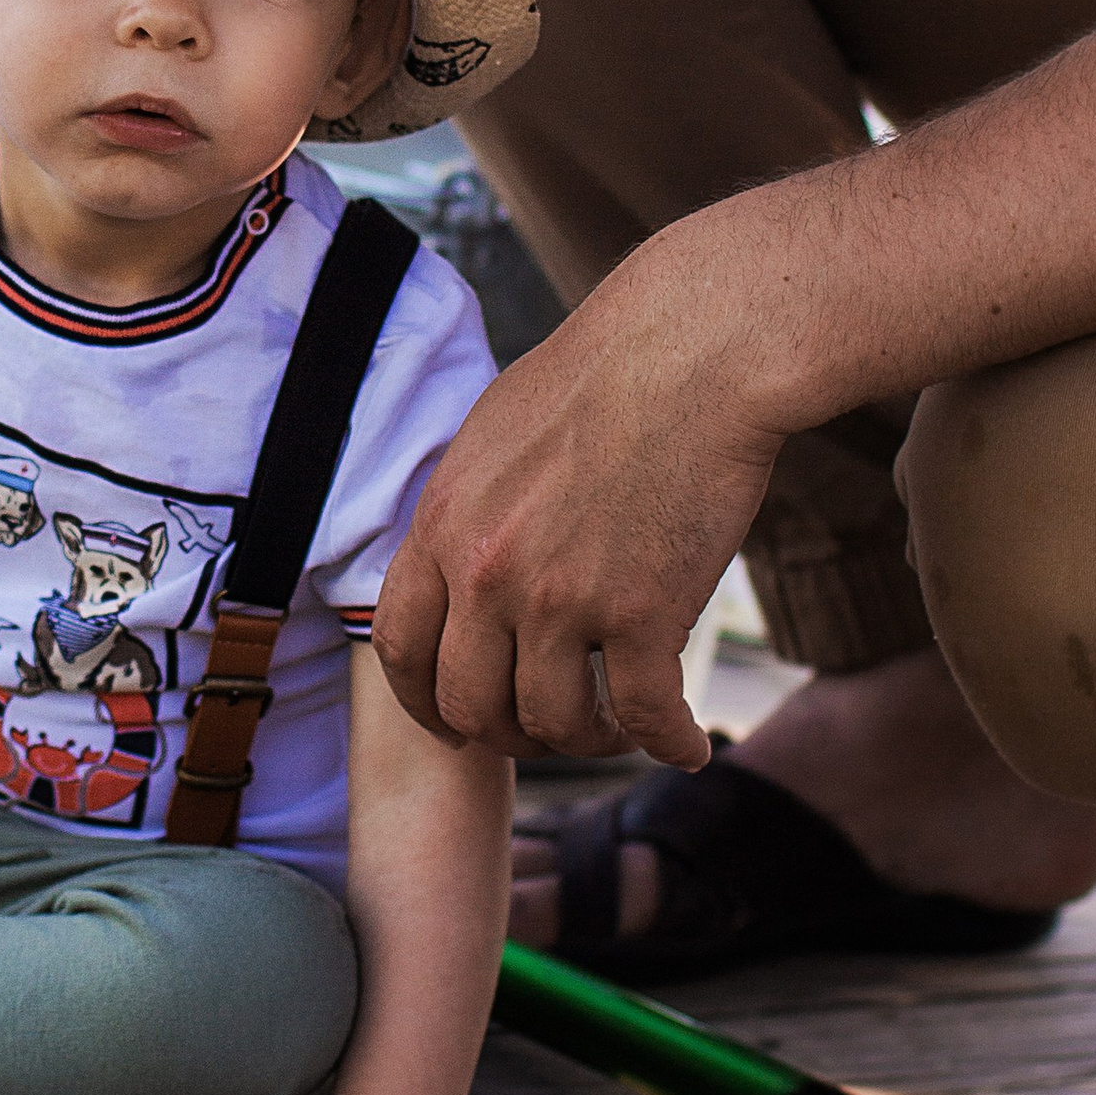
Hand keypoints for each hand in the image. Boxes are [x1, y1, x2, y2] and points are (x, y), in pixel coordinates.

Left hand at [373, 247, 780, 761]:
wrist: (695, 349)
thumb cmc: (603, 376)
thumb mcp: (491, 436)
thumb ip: (464, 512)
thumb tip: (455, 565)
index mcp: (444, 525)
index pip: (401, 647)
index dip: (426, 701)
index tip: (456, 720)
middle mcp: (489, 572)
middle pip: (470, 705)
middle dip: (508, 733)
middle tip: (549, 728)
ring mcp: (563, 598)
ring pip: (556, 723)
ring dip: (591, 740)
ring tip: (621, 726)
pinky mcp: (645, 614)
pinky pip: (647, 717)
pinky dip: (670, 743)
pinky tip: (688, 745)